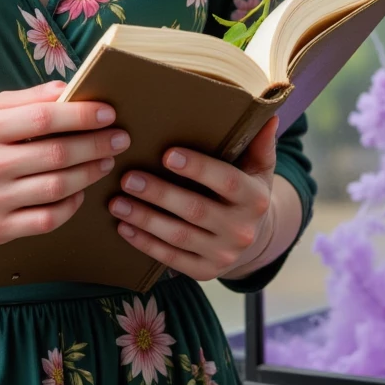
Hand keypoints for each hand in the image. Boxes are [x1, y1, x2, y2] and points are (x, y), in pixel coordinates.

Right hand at [0, 78, 130, 250]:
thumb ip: (25, 100)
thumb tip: (68, 88)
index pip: (42, 117)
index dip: (80, 114)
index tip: (108, 112)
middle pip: (55, 154)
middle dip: (96, 144)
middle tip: (120, 138)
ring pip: (56, 188)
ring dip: (89, 173)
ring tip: (106, 161)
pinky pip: (47, 219)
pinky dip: (71, 205)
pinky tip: (79, 192)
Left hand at [106, 114, 279, 280]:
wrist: (254, 239)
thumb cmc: (246, 191)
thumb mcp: (259, 168)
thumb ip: (260, 142)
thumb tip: (268, 113)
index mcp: (254, 199)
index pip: (227, 181)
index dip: (197, 168)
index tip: (167, 155)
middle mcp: (241, 230)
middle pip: (196, 210)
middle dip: (159, 194)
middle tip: (128, 178)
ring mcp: (223, 254)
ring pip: (179, 236)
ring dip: (144, 219)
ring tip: (117, 202)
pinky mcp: (205, 272)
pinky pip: (171, 259)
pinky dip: (145, 244)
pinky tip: (124, 227)